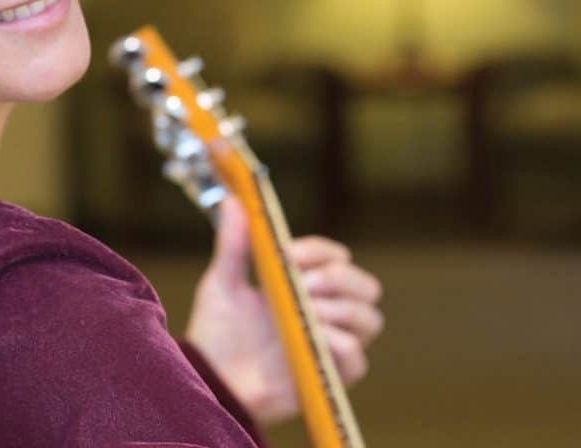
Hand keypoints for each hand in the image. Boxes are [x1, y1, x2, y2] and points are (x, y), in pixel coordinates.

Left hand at [184, 196, 383, 425]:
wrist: (210, 378)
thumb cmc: (217, 332)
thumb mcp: (222, 283)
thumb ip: (233, 244)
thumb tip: (233, 201)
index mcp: (302, 284)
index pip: (334, 256)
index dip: (319, 251)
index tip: (288, 254)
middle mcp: (324, 311)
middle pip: (366, 285)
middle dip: (340, 278)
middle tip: (304, 283)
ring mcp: (330, 343)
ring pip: (370, 319)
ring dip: (342, 309)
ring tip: (306, 311)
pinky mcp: (331, 375)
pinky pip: (358, 358)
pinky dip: (342, 344)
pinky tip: (315, 338)